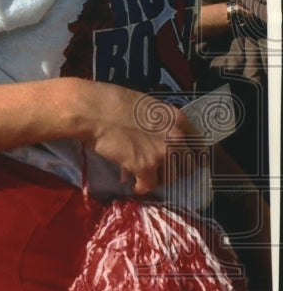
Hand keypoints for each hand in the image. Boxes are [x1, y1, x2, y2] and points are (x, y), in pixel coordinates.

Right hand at [81, 82, 198, 194]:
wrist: (91, 111)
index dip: (192, 155)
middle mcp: (176, 137)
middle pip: (187, 164)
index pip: (198, 144)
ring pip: (170, 177)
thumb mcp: (145, 106)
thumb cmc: (111, 101)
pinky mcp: (145, 167)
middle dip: (174, 169)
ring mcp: (162, 153)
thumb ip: (160, 122)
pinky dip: (140, 188)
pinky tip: (133, 186)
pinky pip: (149, 186)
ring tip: (144, 178)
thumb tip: (160, 137)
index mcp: (177, 118)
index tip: (185, 161)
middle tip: (160, 170)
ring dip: (158, 179)